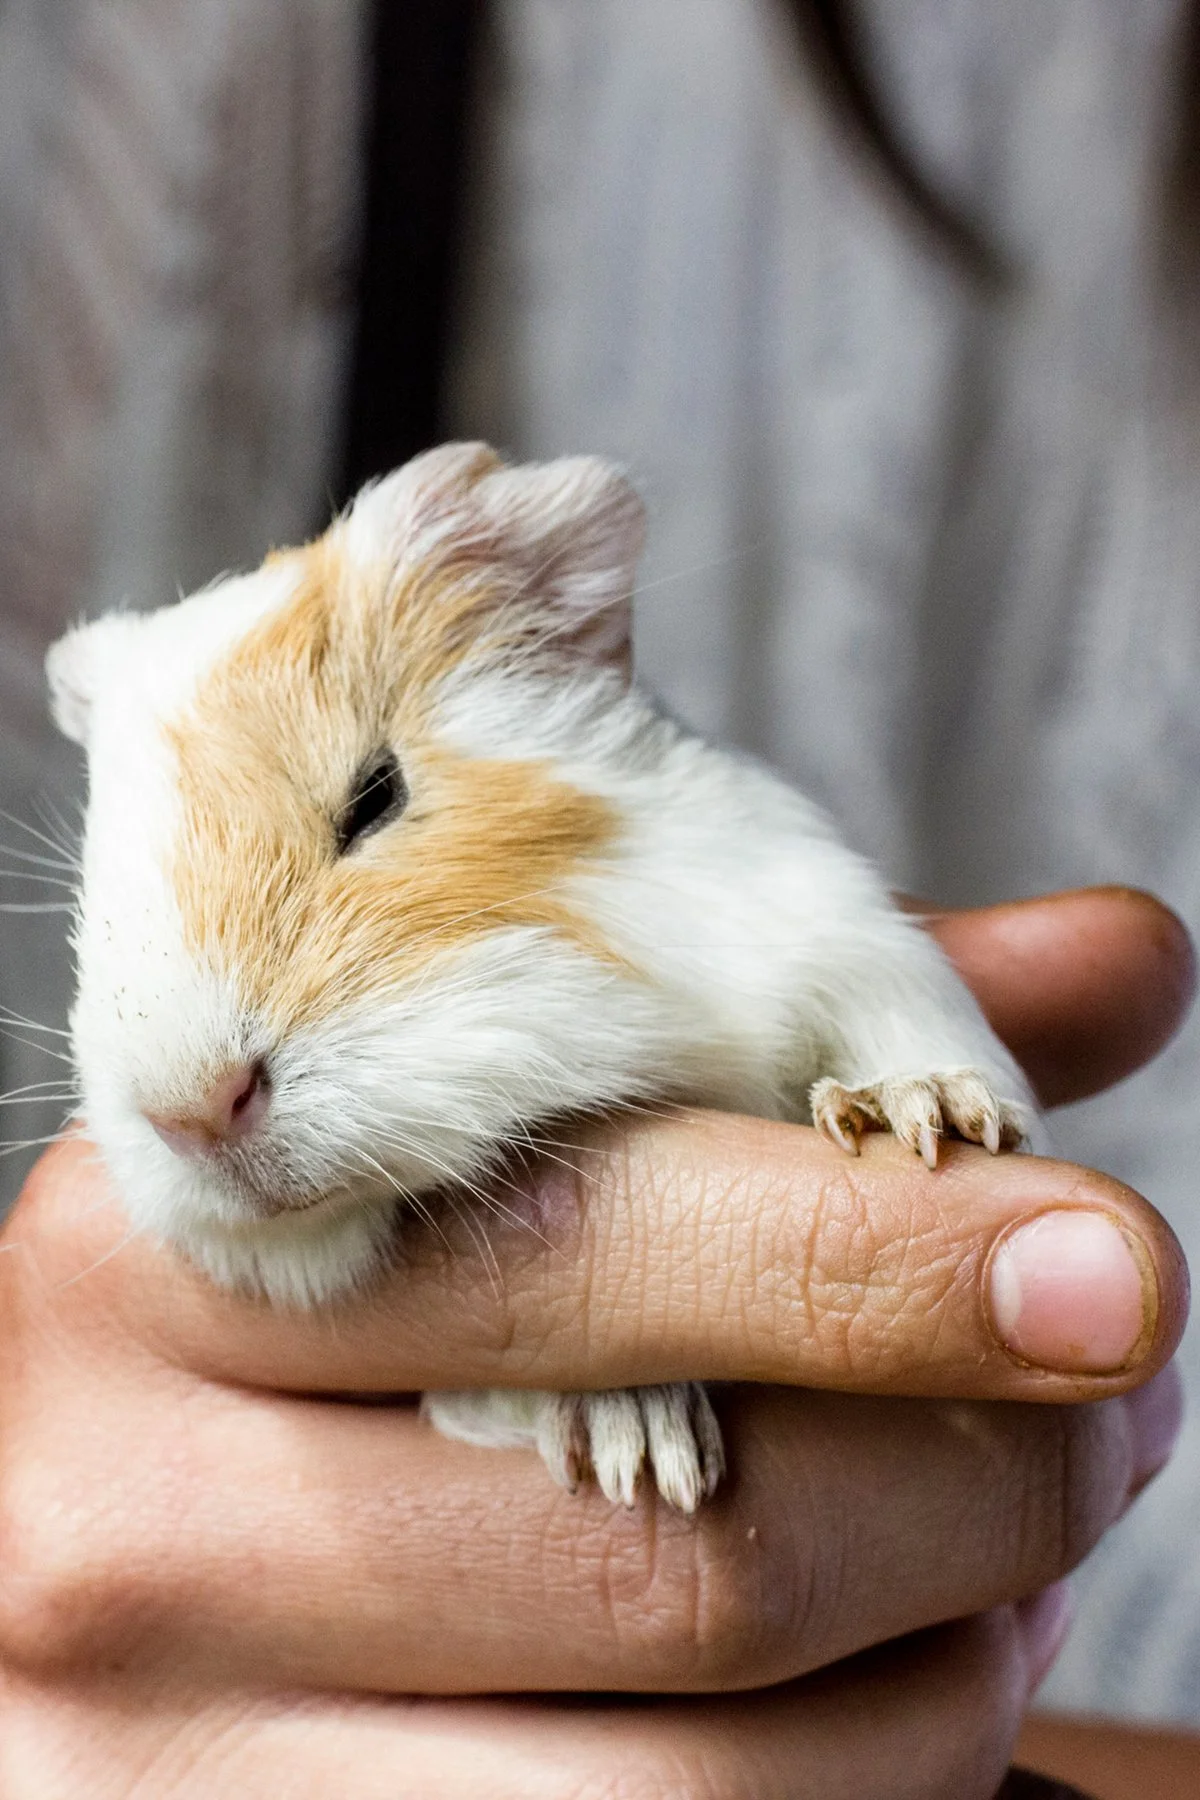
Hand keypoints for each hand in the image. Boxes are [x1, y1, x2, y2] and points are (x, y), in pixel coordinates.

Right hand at [0, 887, 1189, 1798]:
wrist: (127, 1533)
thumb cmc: (363, 1298)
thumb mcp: (509, 1133)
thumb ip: (785, 1036)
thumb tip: (1126, 953)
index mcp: (166, 1242)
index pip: (574, 1251)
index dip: (881, 1262)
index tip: (1114, 1266)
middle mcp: (123, 1510)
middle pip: (675, 1545)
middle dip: (984, 1481)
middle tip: (1112, 1403)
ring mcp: (163, 1763)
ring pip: (696, 1778)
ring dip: (948, 1669)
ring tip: (1011, 1560)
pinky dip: (858, 1793)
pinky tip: (891, 1687)